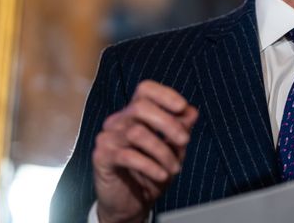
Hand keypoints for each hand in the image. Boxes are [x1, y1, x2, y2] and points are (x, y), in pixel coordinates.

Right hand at [92, 80, 198, 222]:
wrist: (130, 203)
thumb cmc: (152, 171)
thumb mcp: (173, 149)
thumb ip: (181, 129)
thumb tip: (192, 112)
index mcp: (135, 113)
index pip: (145, 89)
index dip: (165, 94)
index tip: (183, 107)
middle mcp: (118, 120)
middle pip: (141, 106)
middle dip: (168, 123)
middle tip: (185, 141)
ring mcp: (108, 137)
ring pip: (137, 132)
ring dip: (163, 151)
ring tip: (175, 168)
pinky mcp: (102, 157)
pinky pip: (128, 156)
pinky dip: (150, 166)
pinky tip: (162, 175)